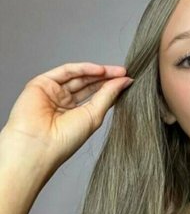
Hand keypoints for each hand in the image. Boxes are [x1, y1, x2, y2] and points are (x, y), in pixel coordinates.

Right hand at [3, 62, 133, 166]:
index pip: (95, 95)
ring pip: (78, 76)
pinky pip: (65, 72)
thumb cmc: (64, 140)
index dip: (111, 87)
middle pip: (88, 84)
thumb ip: (108, 96)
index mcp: (75, 115)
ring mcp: (52, 92)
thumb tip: (124, 81)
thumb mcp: (93, 116)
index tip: (128, 81)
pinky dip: (83, 69)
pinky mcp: (41, 84)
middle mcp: (63, 103)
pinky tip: (99, 70)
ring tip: (117, 71)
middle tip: (124, 72)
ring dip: (97, 72)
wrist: (39, 145)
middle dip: (107, 78)